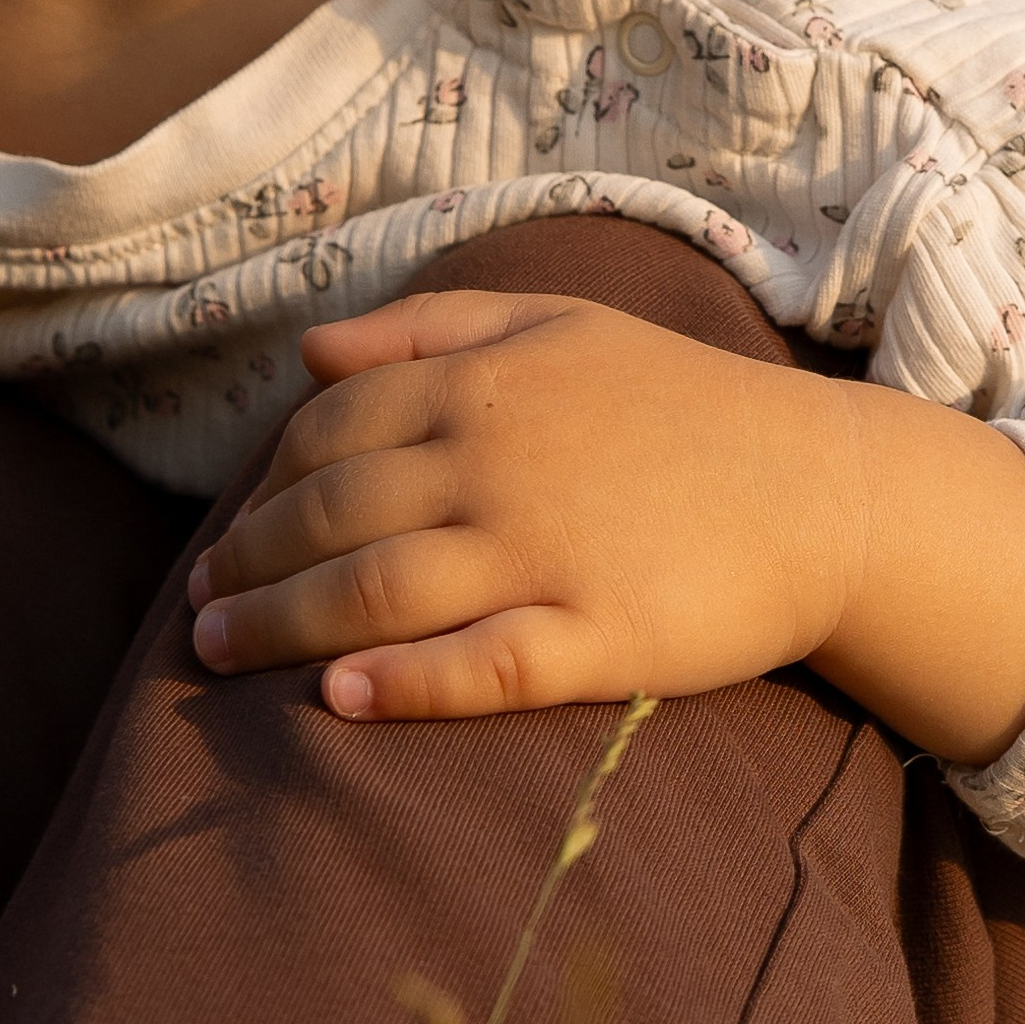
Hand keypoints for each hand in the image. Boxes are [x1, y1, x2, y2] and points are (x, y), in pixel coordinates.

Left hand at [187, 281, 1024, 758]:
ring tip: (218, 656)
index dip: (265, 483)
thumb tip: (308, 352)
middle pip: (332, 515)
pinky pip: (480, 665)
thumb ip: (429, 325)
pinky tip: (338, 699)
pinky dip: (401, 684)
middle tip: (198, 612)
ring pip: (377, 591)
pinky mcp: (600, 635)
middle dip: (249, 565)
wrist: (826, 490)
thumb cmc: (681, 405)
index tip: (227, 534)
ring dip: (282, 625)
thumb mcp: (557, 324)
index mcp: (482, 382)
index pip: (330, 431)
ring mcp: (546, 551)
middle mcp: (497, 460)